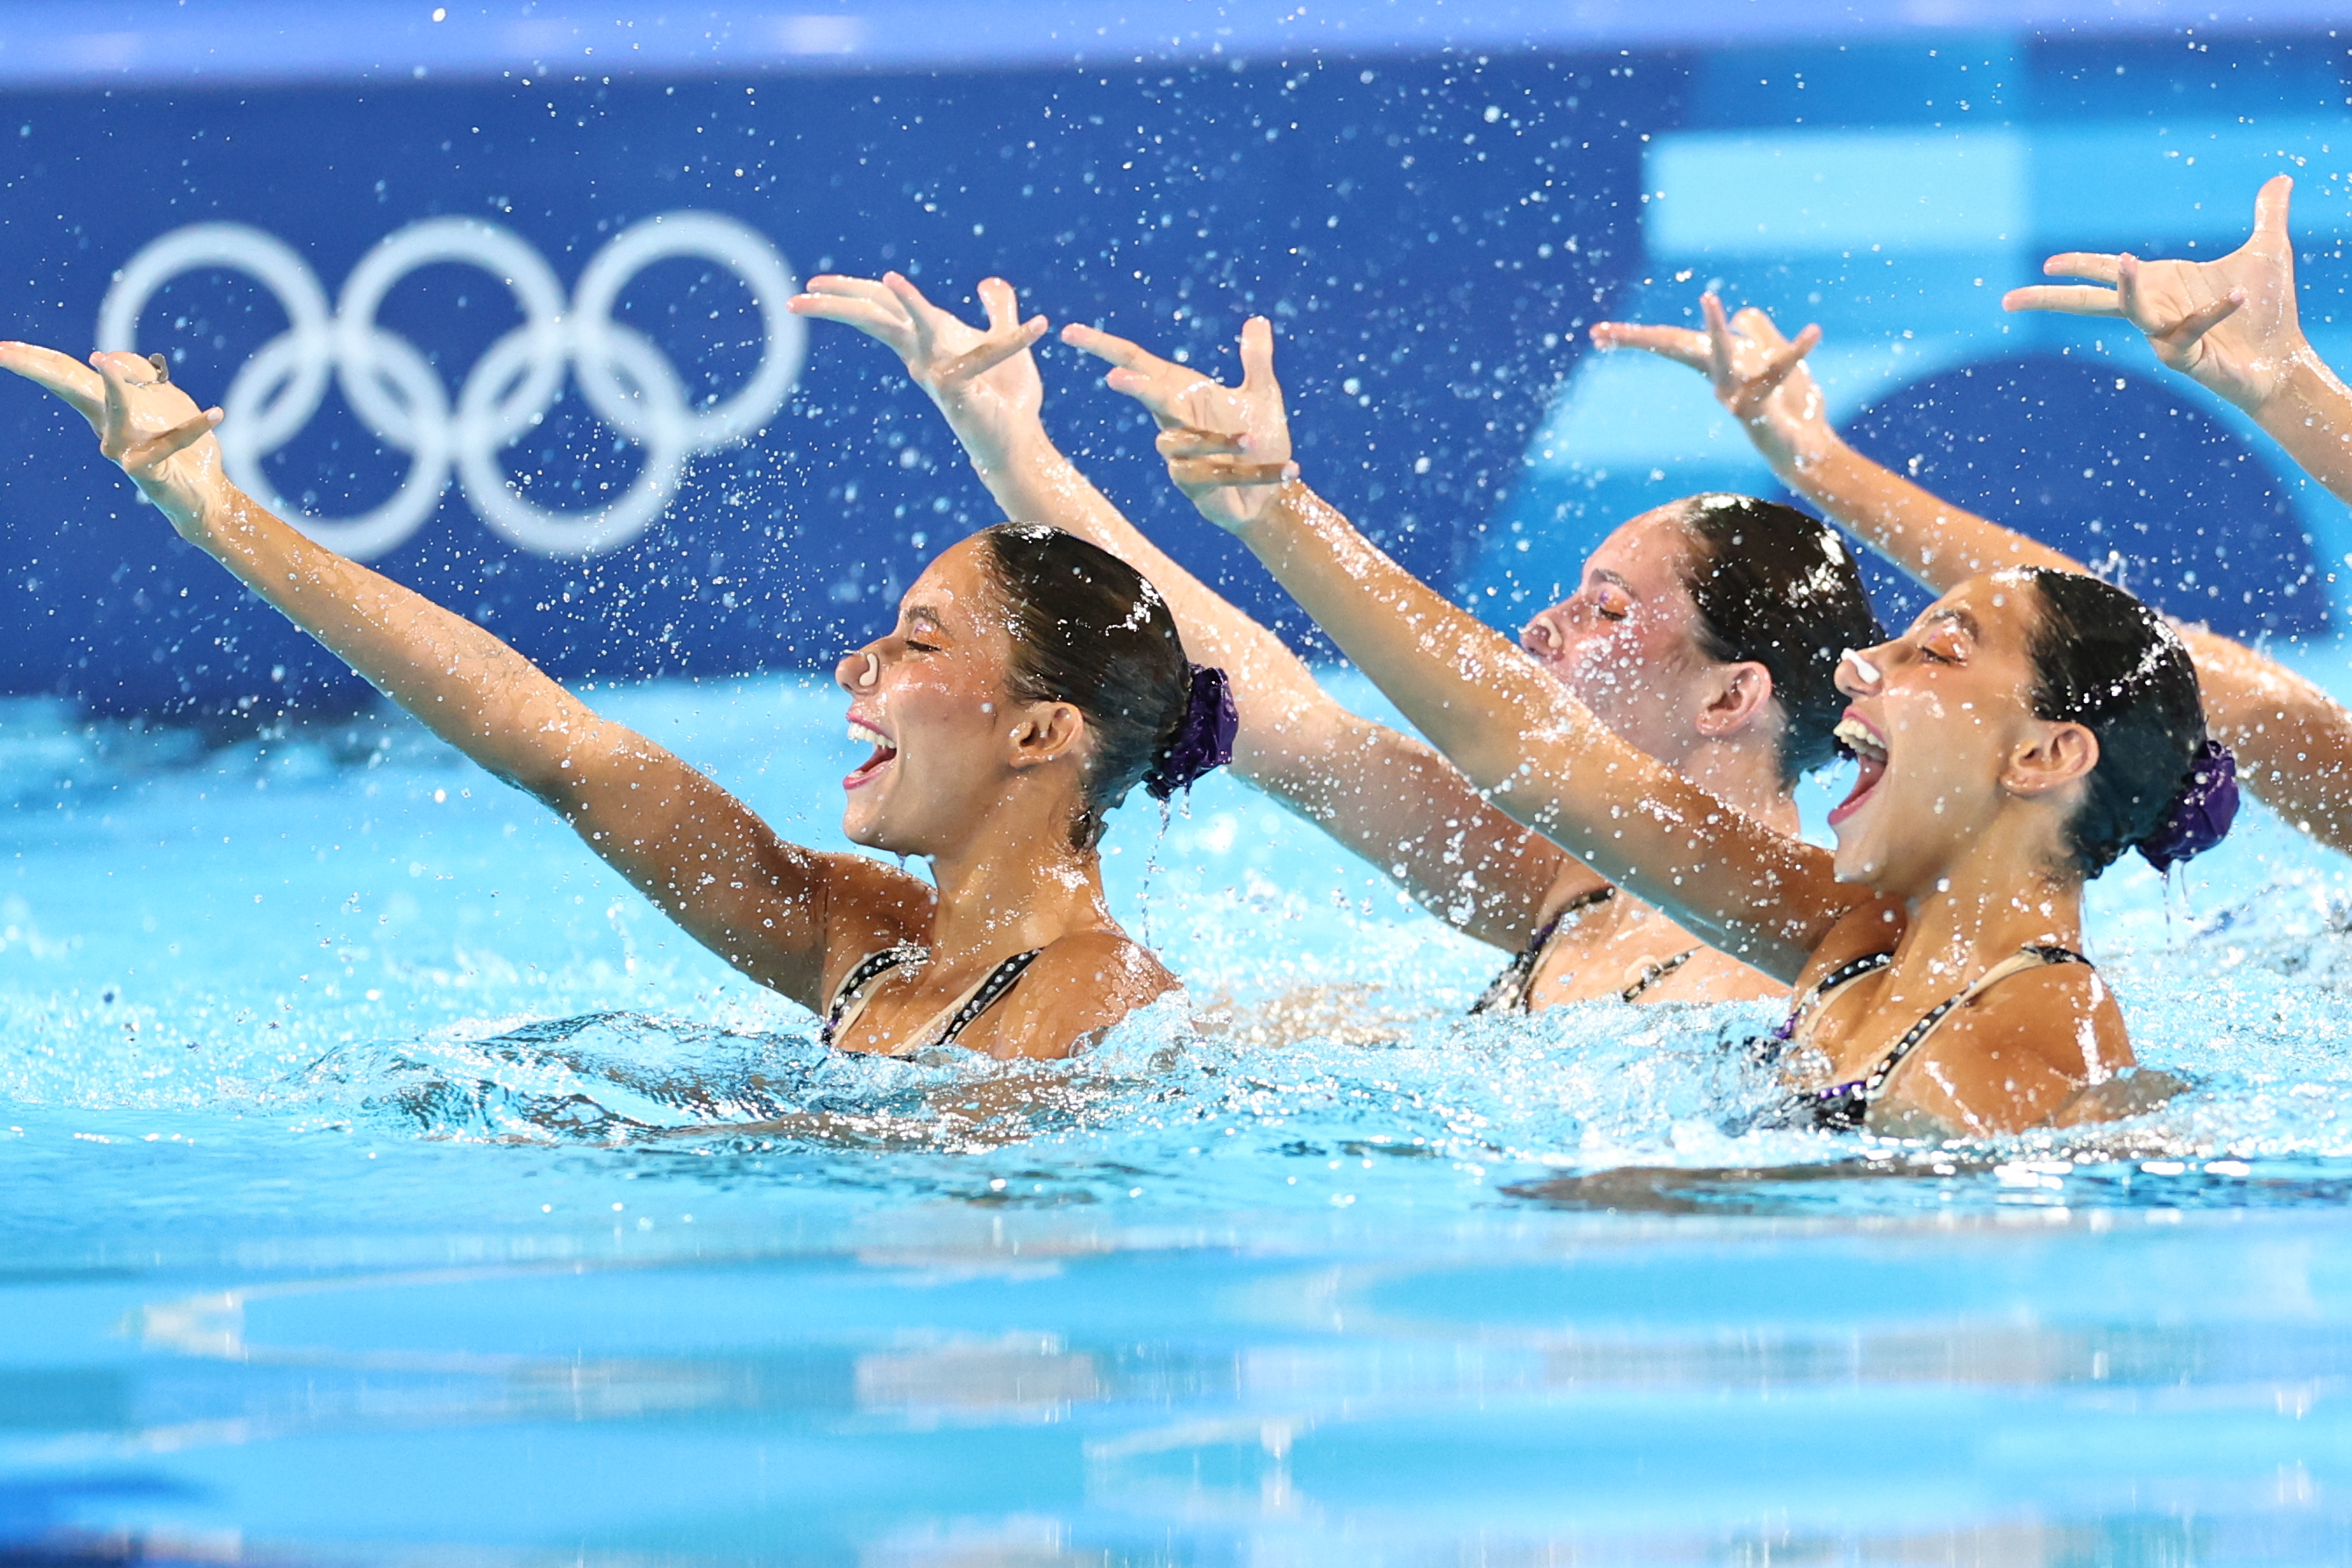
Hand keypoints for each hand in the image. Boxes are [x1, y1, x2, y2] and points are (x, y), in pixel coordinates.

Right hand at [0, 343, 225, 529]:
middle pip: (67, 387)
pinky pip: (169, 442)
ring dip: (114, 386)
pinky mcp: (148, 469)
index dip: (32, 358)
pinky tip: (216, 413)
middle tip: (0, 350)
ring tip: (105, 361)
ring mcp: (122, 450)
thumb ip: (140, 375)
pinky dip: (194, 426)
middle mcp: (105, 427)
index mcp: (104, 406)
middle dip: (34, 367)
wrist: (207, 493)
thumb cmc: (181, 444)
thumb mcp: (163, 400)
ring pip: (114, 411)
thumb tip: (107, 356)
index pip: (64, 374)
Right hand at [788, 273, 1045, 462]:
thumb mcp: (1003, 341)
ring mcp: (934, 373)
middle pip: (873, 317)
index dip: (849, 291)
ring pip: (899, 330)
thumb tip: (990, 282)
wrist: (1020, 439)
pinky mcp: (956, 392)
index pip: (880, 306)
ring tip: (871, 280)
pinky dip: (938, 336)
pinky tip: (922, 316)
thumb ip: (998, 309)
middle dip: (836, 304)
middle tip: (795, 299)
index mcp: (928, 337)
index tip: (814, 284)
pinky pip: (949, 359)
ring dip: (890, 302)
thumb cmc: (1008, 396)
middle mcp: (922, 354)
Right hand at [1064, 315, 1295, 532]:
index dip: (1102, 347)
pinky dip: (1251, 470)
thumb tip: (1258, 320)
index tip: (1068, 332)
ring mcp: (1179, 455)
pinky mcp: (1192, 486)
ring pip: (1180, 441)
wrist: (1270, 495)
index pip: (1137, 363)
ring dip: (1218, 440)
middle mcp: (1175, 420)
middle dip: (1135, 388)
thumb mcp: (1263, 395)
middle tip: (1116, 378)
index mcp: (1183, 392)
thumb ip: (1256, 360)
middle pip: (1147, 397)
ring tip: (1253, 438)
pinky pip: (1211, 473)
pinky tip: (1288, 468)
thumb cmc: (1262, 442)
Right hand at [1590, 294, 1832, 473]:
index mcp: (1716, 364)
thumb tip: (1740, 315)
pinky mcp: (1761, 410)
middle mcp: (1717, 381)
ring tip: (1708, 299)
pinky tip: (1813, 333)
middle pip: (1675, 349)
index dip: (1635, 337)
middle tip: (1600, 331)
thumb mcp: (1773, 355)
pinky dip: (1798, 352)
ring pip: (1720, 357)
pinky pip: (1780, 372)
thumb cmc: (1789, 406)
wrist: (1806, 450)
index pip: (1671, 343)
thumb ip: (1758, 331)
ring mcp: (1735, 397)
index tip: (1595, 334)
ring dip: (1715, 329)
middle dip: (1640, 339)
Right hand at [2003, 174, 2300, 413]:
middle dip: (2048, 300)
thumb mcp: (2267, 251)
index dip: (2078, 264)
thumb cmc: (2270, 312)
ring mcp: (2162, 335)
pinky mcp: (2183, 355)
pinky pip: (2188, 329)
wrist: (2284, 359)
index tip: (2046, 263)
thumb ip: (2267, 215)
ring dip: (2128, 288)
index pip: (2106, 271)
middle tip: (2007, 301)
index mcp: (2161, 283)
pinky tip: (2233, 296)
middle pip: (2089, 303)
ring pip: (2134, 309)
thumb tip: (2281, 179)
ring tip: (2128, 261)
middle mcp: (2153, 309)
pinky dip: (2210, 312)